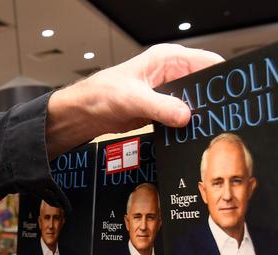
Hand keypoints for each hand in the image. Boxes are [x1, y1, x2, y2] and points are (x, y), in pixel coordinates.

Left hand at [45, 44, 223, 155]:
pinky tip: (190, 136)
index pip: (207, 63)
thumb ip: (161, 107)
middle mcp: (171, 73)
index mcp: (168, 59)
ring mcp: (167, 92)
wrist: (85, 113)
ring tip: (206, 129)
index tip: (229, 97)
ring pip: (194, 103)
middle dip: (211, 101)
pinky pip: (181, 116)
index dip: (221, 78)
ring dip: (198, 116)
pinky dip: (186, 126)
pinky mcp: (161, 109)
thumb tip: (185, 116)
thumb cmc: (101, 94)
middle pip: (204, 85)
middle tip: (218, 119)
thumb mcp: (133, 99)